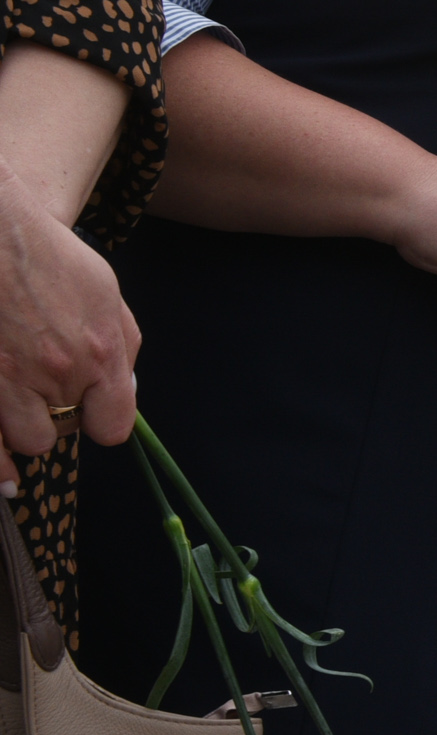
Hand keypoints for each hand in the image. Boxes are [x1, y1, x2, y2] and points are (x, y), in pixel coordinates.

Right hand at [0, 170, 137, 481]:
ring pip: (21, 440)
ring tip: (14, 395)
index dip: (100, 421)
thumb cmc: (47, 257)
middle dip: (50, 420)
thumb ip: (122, 345)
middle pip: (58, 435)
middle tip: (37, 391)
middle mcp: (53, 372)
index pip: (112, 426)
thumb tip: (126, 391)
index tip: (89, 413)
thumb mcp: (105, 292)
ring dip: (16, 428)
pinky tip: (3, 477)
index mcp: (97, 353)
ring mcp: (6, 377)